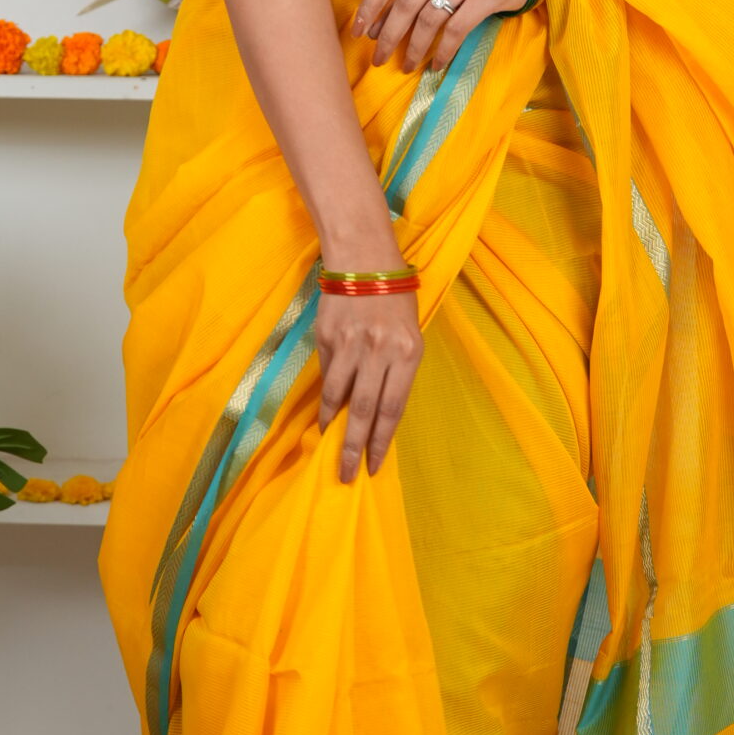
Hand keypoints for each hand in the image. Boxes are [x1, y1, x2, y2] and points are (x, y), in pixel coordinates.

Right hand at [316, 289, 422, 479]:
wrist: (364, 260)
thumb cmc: (394, 299)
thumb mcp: (409, 335)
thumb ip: (396, 372)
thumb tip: (377, 413)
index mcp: (408, 353)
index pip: (393, 408)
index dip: (381, 442)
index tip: (373, 467)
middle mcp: (380, 351)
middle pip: (364, 411)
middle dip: (354, 447)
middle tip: (347, 475)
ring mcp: (351, 345)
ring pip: (339, 396)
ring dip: (333, 426)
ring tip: (330, 445)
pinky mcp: (327, 338)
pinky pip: (327, 375)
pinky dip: (325, 398)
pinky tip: (324, 414)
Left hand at [353, 0, 532, 71]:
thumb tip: (376, 23)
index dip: (370, 6)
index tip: (358, 31)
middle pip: (405, 2)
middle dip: (388, 36)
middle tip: (378, 58)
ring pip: (428, 20)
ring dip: (414, 48)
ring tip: (407, 64)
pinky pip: (455, 31)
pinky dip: (442, 52)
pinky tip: (435, 64)